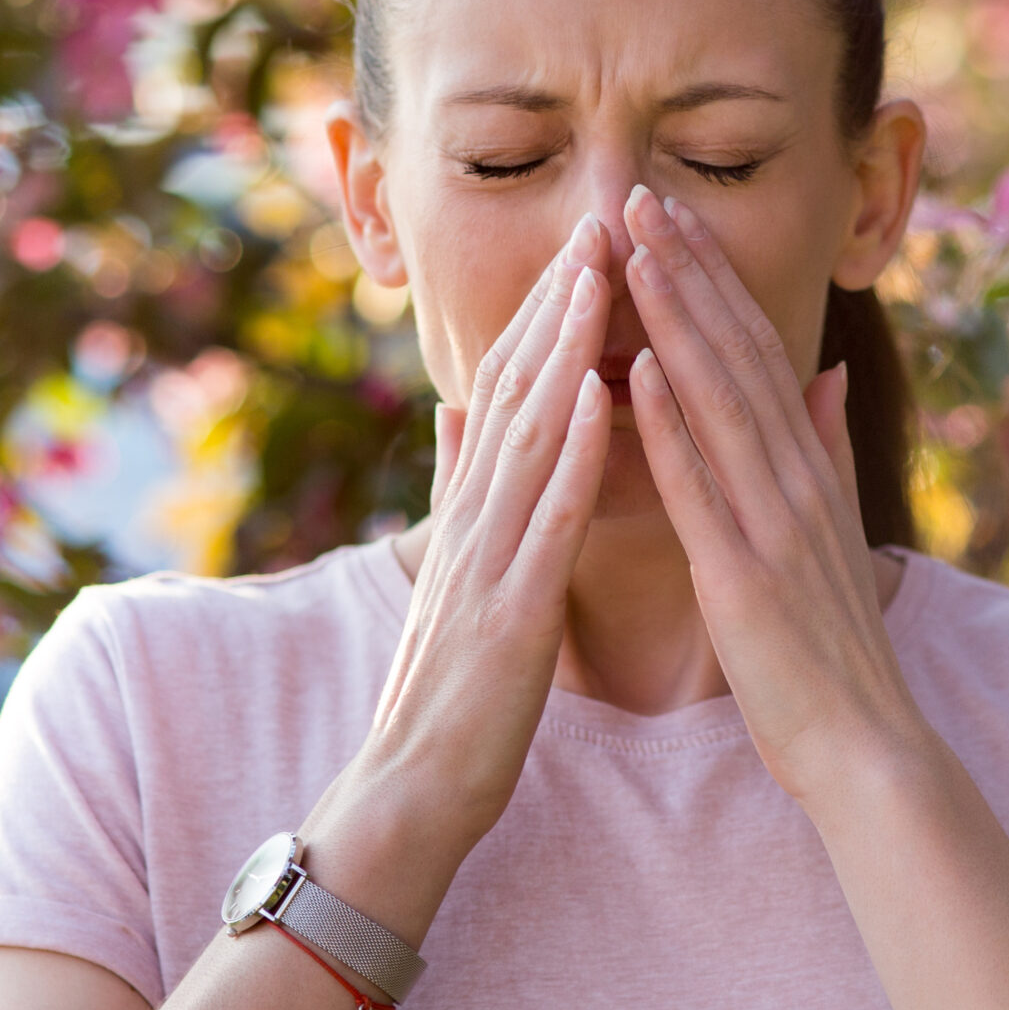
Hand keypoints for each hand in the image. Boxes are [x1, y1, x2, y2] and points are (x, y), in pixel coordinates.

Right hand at [329, 214, 616, 858]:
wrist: (409, 791)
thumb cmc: (447, 687)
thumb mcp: (451, 567)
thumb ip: (455, 485)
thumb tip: (453, 405)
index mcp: (472, 508)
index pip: (511, 388)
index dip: (546, 310)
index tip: (584, 240)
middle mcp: (474, 517)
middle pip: (517, 390)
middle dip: (557, 303)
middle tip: (596, 219)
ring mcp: (487, 559)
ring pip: (529, 433)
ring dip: (564, 348)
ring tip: (598, 274)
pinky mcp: (510, 610)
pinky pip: (546, 517)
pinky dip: (573, 450)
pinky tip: (600, 393)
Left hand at [619, 184, 930, 804]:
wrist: (865, 748)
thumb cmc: (832, 648)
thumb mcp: (833, 530)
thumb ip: (826, 446)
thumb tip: (822, 373)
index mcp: (806, 467)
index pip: (754, 350)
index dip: (712, 277)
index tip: (670, 213)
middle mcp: (796, 478)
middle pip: (737, 353)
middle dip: (688, 270)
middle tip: (640, 196)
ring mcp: (773, 522)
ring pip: (718, 399)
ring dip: (674, 319)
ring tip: (634, 249)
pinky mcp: (743, 575)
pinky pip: (700, 487)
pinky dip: (669, 424)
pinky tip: (635, 369)